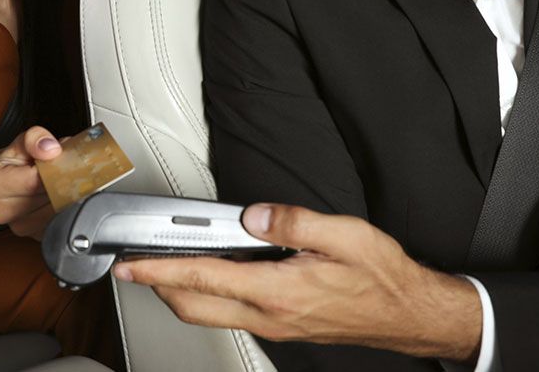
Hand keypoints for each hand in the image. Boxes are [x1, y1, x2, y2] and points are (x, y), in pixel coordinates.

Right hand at [0, 125, 61, 239]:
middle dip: (63, 181)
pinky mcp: (35, 235)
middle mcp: (4, 210)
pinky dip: (65, 208)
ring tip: (59, 182)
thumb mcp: (22, 141)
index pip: (35, 180)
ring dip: (66, 195)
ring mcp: (20, 227)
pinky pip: (61, 221)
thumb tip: (51, 149)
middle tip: (65, 170)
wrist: (5, 182)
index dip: (53, 168)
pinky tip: (58, 197)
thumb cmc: (14, 162)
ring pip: (59, 210)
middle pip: (50, 197)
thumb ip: (36, 138)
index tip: (60, 160)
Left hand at [113, 203, 481, 361]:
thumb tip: (252, 214)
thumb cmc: (381, 278)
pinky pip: (229, 313)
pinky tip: (208, 274)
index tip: (129, 264)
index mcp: (276, 291)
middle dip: (156, 286)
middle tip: (133, 265)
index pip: (201, 278)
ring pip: (208, 314)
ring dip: (179, 292)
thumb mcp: (343, 235)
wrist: (408, 315)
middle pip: (192, 306)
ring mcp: (273, 324)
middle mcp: (268, 314)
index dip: (157, 270)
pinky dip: (205, 295)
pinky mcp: (281, 325)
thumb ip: (292, 221)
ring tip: (161, 266)